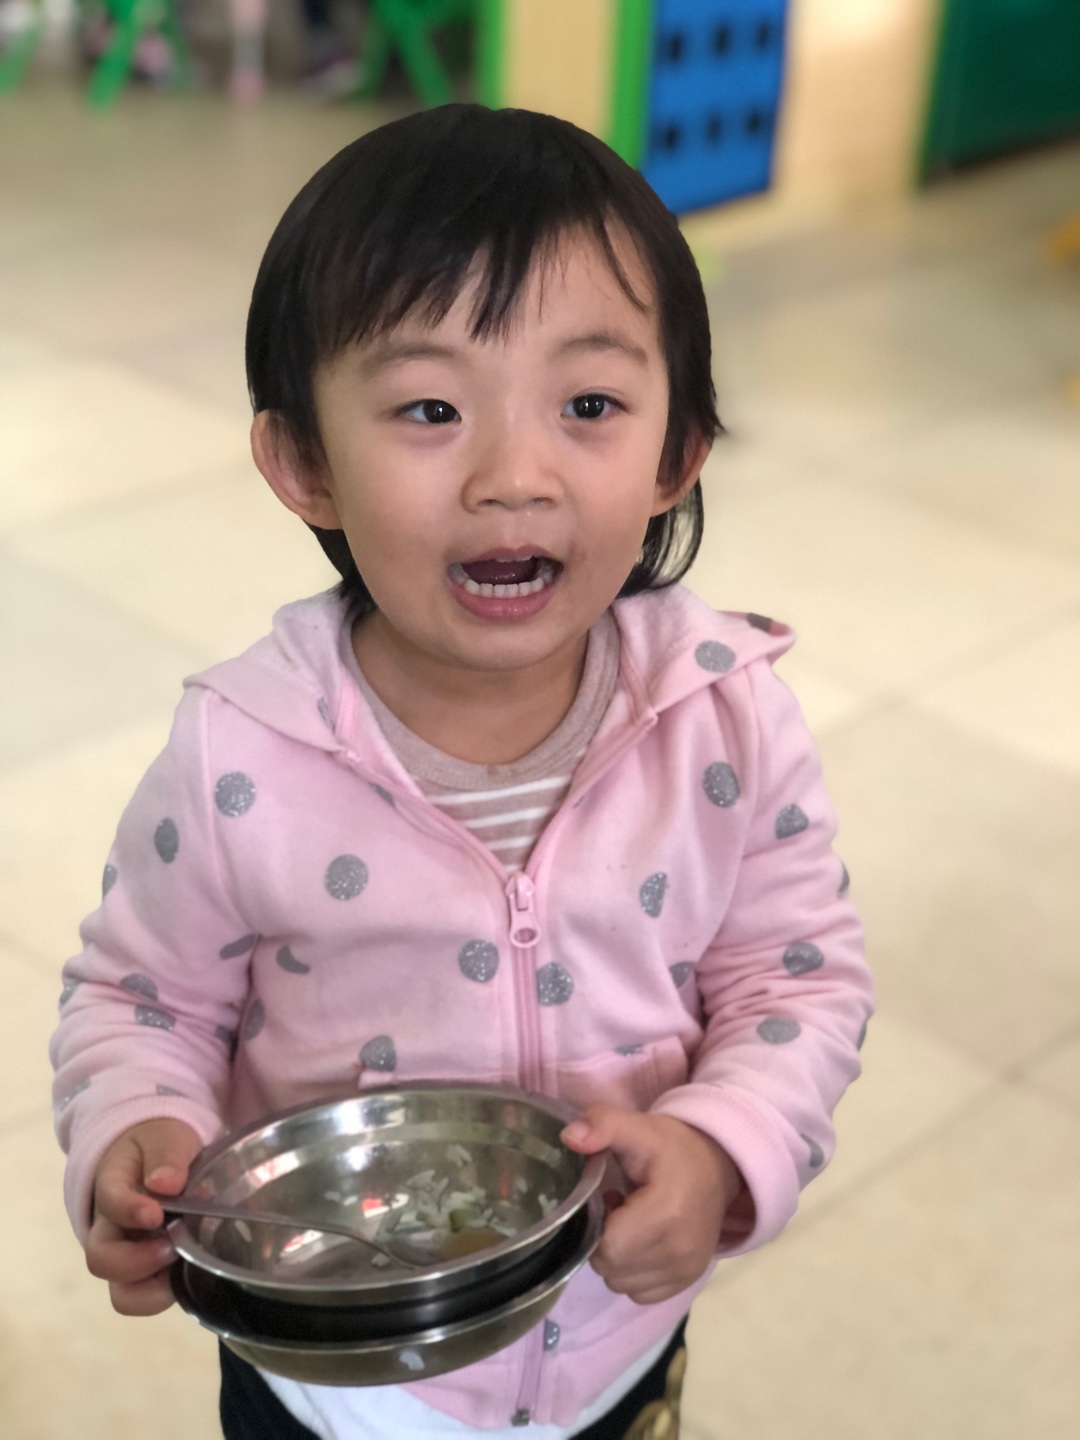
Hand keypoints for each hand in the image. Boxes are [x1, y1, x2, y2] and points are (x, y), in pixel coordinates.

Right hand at [86, 1118, 202, 1315]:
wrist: (159, 1157)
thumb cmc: (160, 1146)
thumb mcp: (166, 1138)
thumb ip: (166, 1156)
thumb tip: (165, 1183)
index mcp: (111, 1184)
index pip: (109, 1201)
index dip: (129, 1211)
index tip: (155, 1213)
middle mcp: (109, 1228)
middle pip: (102, 1259)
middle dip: (136, 1261)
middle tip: (173, 1246)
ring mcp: (125, 1255)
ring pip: (121, 1292)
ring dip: (152, 1288)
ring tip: (182, 1266)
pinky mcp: (146, 1274)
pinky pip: (145, 1299)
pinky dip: (165, 1295)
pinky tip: (189, 1273)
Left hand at [561, 1107, 743, 1304]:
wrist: (718, 1167)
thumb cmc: (672, 1148)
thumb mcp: (638, 1127)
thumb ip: (603, 1126)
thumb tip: (568, 1137)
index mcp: (666, 1215)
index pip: (608, 1247)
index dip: (597, 1225)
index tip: (609, 1199)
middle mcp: (679, 1252)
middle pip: (612, 1268)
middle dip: (603, 1241)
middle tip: (618, 1209)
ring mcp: (686, 1271)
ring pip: (621, 1284)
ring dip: (616, 1259)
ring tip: (632, 1224)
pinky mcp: (688, 1281)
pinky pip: (640, 1294)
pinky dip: (633, 1273)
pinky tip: (643, 1242)